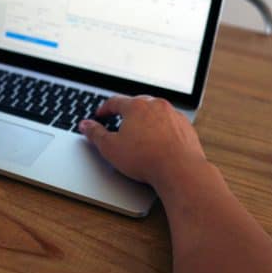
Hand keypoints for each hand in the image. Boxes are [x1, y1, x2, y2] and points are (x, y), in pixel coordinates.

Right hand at [78, 95, 207, 190]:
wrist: (179, 170)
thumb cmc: (146, 159)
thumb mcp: (111, 148)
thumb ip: (95, 134)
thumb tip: (85, 125)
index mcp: (136, 107)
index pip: (115, 102)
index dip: (105, 109)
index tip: (101, 115)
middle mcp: (156, 106)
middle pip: (137, 103)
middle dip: (126, 111)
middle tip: (119, 121)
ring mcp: (173, 115)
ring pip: (155, 112)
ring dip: (146, 119)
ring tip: (139, 133)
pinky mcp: (186, 127)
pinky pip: (170, 123)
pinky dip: (162, 128)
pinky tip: (158, 142)